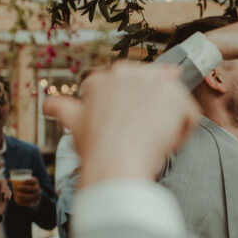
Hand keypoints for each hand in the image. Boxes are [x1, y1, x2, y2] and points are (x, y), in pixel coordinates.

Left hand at [0, 161, 11, 212]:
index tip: (1, 163)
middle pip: (3, 181)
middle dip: (3, 187)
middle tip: (2, 194)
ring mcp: (2, 190)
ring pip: (7, 187)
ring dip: (5, 193)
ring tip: (3, 198)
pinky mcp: (6, 195)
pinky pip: (10, 192)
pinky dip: (8, 196)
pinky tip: (5, 200)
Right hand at [43, 61, 198, 186]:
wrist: (116, 165)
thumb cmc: (95, 149)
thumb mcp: (74, 124)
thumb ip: (63, 109)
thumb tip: (48, 105)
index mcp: (104, 78)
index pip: (127, 84)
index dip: (132, 107)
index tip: (129, 126)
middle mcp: (128, 72)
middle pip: (152, 87)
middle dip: (153, 109)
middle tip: (145, 135)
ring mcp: (153, 81)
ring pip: (172, 102)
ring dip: (168, 122)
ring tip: (154, 142)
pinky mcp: (176, 96)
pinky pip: (189, 115)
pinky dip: (183, 132)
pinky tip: (167, 144)